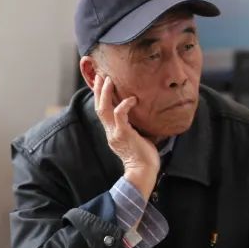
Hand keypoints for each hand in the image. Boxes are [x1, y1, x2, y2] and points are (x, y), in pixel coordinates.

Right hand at [94, 74, 159, 196]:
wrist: (144, 172)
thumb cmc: (145, 156)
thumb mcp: (139, 137)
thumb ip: (138, 126)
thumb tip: (149, 113)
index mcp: (113, 133)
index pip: (103, 112)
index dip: (101, 97)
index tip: (104, 83)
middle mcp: (110, 132)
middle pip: (99, 107)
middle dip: (100, 90)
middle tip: (102, 75)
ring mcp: (115, 133)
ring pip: (104, 109)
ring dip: (106, 93)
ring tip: (109, 79)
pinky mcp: (123, 134)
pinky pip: (120, 114)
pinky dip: (124, 104)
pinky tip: (132, 98)